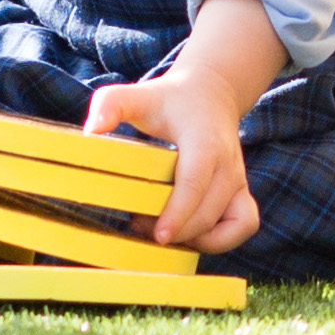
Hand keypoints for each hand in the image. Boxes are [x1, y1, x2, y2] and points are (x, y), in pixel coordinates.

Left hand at [80, 0, 287, 253]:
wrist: (211, 94)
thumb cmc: (169, 99)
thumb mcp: (137, 95)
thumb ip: (110, 105)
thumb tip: (91, 131)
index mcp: (204, 142)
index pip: (196, 181)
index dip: (179, 212)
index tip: (159, 236)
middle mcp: (228, 164)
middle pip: (209, 212)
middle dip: (176, 231)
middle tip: (137, 226)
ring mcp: (239, 180)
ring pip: (231, 225)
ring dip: (197, 239)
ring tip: (160, 234)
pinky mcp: (241, 192)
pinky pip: (244, 226)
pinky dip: (220, 239)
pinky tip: (187, 235)